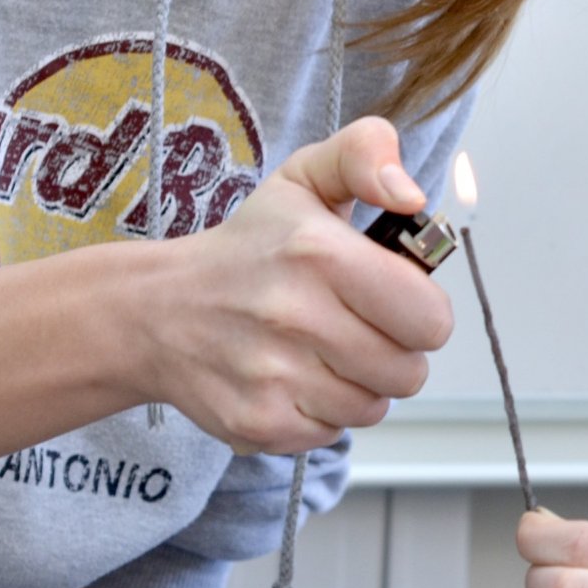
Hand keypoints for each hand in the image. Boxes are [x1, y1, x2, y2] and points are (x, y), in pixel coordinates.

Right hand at [130, 116, 452, 453]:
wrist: (156, 310)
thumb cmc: (251, 245)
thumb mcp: (306, 177)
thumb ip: (367, 154)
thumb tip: (411, 195)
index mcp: (320, 253)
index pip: (431, 319)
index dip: (422, 310)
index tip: (392, 296)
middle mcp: (295, 318)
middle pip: (409, 372)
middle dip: (395, 349)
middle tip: (358, 323)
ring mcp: (273, 377)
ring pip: (374, 407)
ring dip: (360, 383)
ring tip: (323, 348)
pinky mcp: (257, 423)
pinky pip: (333, 433)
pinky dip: (323, 411)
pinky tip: (295, 376)